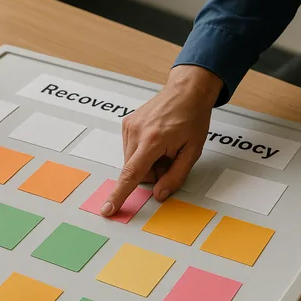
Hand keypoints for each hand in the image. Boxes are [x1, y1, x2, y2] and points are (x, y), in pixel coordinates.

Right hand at [101, 65, 222, 215]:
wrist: (186, 91)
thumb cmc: (192, 118)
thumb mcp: (192, 151)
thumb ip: (175, 176)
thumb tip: (159, 194)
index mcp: (153, 140)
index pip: (131, 174)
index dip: (119, 194)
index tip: (108, 208)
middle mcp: (136, 132)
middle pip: (134, 171)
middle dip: (151, 173)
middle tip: (169, 159)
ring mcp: (129, 126)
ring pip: (131, 162)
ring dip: (146, 162)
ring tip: (164, 147)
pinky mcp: (126, 124)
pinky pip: (130, 150)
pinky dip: (142, 152)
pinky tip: (156, 140)